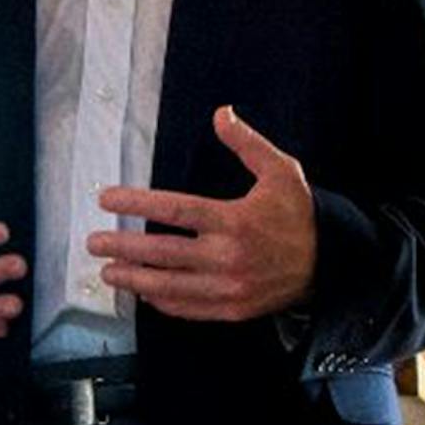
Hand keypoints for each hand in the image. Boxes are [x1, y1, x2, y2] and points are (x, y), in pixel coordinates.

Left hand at [90, 106, 316, 321]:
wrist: (331, 263)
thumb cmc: (300, 214)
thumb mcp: (281, 170)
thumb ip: (247, 143)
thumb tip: (220, 114)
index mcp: (235, 220)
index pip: (175, 210)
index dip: (137, 204)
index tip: (106, 199)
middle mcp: (228, 257)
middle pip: (163, 252)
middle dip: (123, 247)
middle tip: (94, 242)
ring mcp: (229, 288)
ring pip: (169, 286)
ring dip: (134, 279)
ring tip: (108, 271)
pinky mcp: (232, 310)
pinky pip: (188, 308)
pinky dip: (161, 302)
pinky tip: (144, 292)